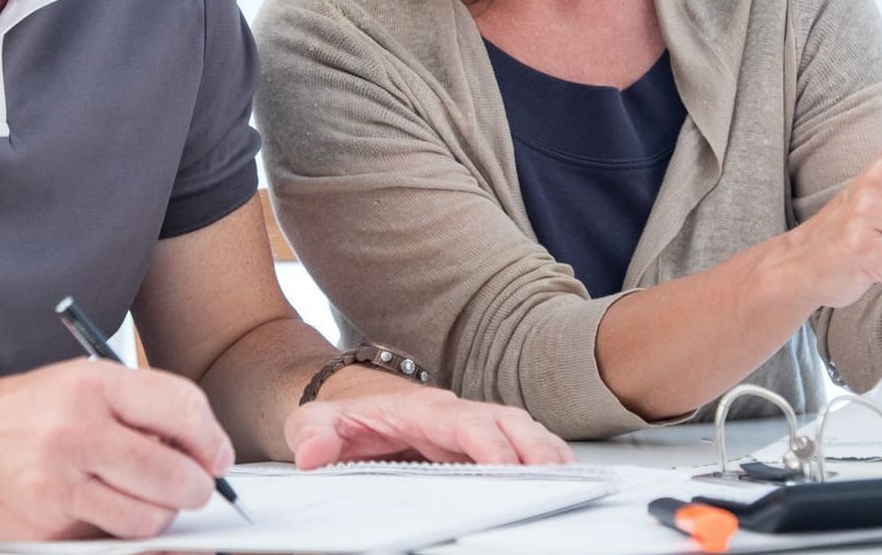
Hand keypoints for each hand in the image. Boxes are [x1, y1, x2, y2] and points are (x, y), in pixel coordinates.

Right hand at [0, 358, 233, 541]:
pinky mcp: (47, 520)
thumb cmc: (8, 419)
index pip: (183, 406)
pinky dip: (119, 531)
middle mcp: (78, 426)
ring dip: (159, 515)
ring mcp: (61, 477)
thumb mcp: (71, 388)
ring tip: (141, 499)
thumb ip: (132, 408)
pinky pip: (112, 536)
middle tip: (193, 488)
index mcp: (92, 383)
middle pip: (177, 471)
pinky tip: (101, 510)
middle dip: (196, 487)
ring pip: (152, 514)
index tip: (217, 456)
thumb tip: (197, 444)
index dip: (212, 438)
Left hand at [285, 386, 573, 469]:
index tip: (504, 467)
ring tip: (569, 477)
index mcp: (420, 410)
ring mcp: (469, 427)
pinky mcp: (477, 442)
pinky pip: (518, 444)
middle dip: (532, 447)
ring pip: (519, 431)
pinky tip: (561, 473)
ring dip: (545, 452)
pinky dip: (542, 456)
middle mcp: (453, 414)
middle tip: (556, 475)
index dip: (486, 443)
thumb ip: (312, 433)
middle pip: (504, 422)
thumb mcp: (313, 422)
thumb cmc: (338, 418)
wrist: (348, 405)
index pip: (462, 423)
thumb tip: (312, 452)